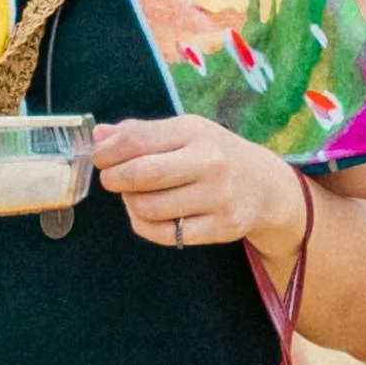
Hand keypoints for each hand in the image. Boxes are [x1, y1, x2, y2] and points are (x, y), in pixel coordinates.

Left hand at [97, 114, 302, 256]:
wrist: (267, 187)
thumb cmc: (215, 155)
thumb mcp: (185, 132)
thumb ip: (141, 132)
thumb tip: (98, 135)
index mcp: (196, 131)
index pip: (135, 140)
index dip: (106, 152)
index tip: (100, 158)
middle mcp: (210, 162)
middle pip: (139, 175)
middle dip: (113, 179)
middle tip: (112, 179)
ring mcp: (218, 197)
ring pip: (146, 207)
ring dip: (130, 203)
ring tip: (137, 196)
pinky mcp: (221, 228)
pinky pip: (163, 234)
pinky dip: (145, 225)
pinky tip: (150, 215)